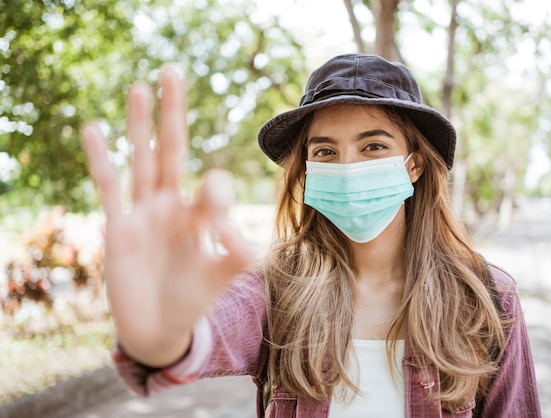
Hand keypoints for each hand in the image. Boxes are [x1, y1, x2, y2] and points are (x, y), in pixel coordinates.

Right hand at [81, 68, 255, 366]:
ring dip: (138, 125)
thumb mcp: (222, 278)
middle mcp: (170, 205)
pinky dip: (102, 160)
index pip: (212, 186)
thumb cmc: (193, 300)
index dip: (219, 198)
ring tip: (138, 87)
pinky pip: (109, 188)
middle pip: (172, 150)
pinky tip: (94, 128)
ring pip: (140, 160)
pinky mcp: (118, 228)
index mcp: (200, 214)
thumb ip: (237, 256)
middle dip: (173, 114)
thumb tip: (237, 232)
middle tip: (173, 72)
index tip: (220, 232)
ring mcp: (142, 214)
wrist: (159, 329)